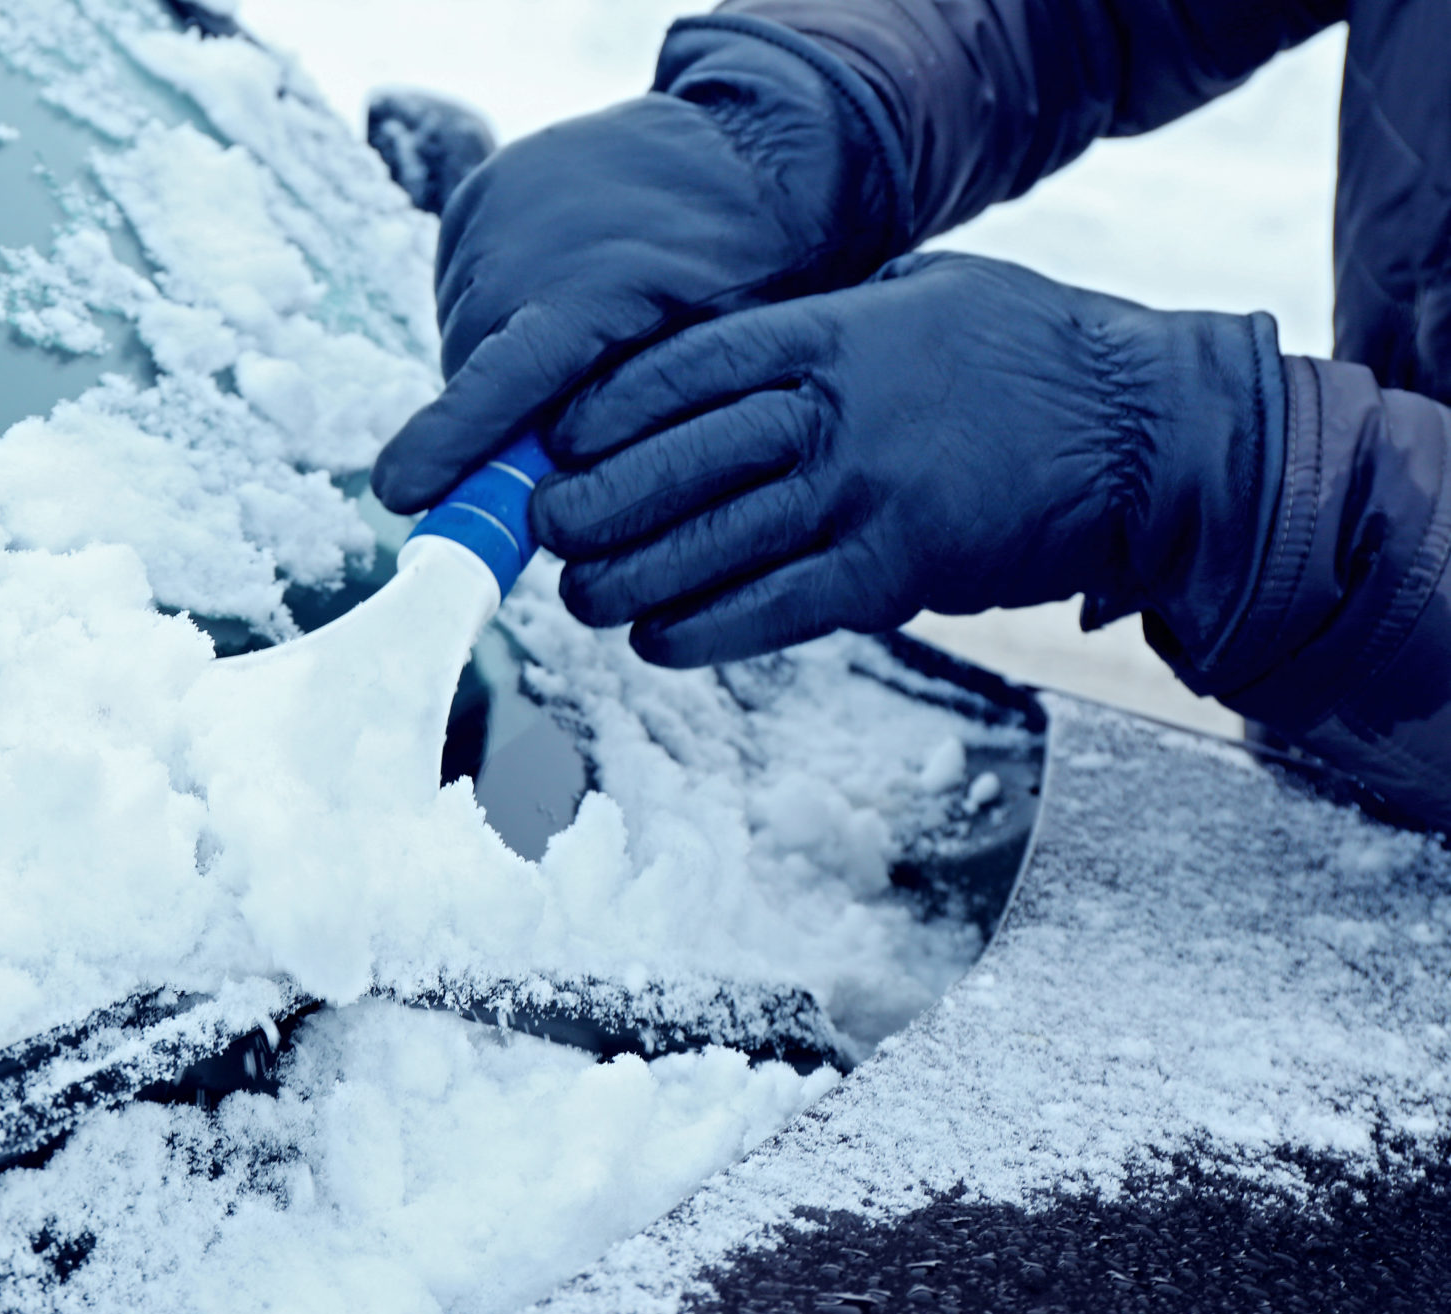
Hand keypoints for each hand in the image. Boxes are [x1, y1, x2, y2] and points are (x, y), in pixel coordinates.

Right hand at [370, 17, 908, 514]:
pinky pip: (462, 289)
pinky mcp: (475, 194)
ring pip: (463, 335)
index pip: (495, 385)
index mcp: (585, 291)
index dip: (445, 444)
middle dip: (499, 419)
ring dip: (497, 365)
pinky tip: (550, 304)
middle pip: (470, 374)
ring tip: (570, 349)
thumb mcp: (710, 363)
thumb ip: (630, 429)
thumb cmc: (748, 269)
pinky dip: (495, 316)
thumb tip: (554, 498)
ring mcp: (489, 209)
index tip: (397, 493)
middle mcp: (518, 243)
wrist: (743, 145)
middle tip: (557, 431)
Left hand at [533, 252, 1282, 666]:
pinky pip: (770, 610)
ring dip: (626, 580)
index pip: (677, 372)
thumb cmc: (1022, 357)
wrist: (1143, 436)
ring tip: (581, 595)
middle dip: (589, 505)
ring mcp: (861, 498)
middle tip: (546, 531)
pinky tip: (656, 639)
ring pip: (706, 546)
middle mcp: (832, 414)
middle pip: (671, 464)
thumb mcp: (914, 297)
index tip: (554, 443)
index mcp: (827, 334)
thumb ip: (816, 328)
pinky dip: (701, 630)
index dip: (599, 415)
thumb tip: (713, 363)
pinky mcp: (892, 575)